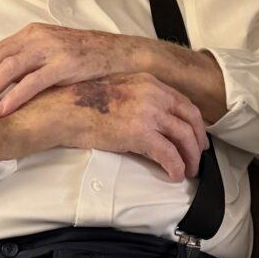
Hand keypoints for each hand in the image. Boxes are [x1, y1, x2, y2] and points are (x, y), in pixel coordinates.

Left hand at [0, 23, 142, 115]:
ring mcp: (52, 49)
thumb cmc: (88, 57)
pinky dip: (15, 96)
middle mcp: (39, 37)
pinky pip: (34, 81)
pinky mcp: (66, 64)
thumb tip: (2, 85)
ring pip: (10, 68)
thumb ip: (30, 62)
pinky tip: (3, 109)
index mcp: (33, 33)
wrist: (123, 54)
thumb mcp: (54, 52)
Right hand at [0, 72, 207, 180]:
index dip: (194, 122)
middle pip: (189, 120)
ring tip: (186, 170)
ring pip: (183, 138)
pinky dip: (175, 167)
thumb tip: (151, 116)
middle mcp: (152, 94)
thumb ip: (138, 97)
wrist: (60, 109)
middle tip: (197, 156)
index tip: (196, 135)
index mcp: (148, 82)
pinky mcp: (139, 133)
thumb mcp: (117, 90)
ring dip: (188, 157)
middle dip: (197, 141)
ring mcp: (147, 112)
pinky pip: (168, 154)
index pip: (183, 103)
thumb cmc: (81, 102)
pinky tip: (173, 175)